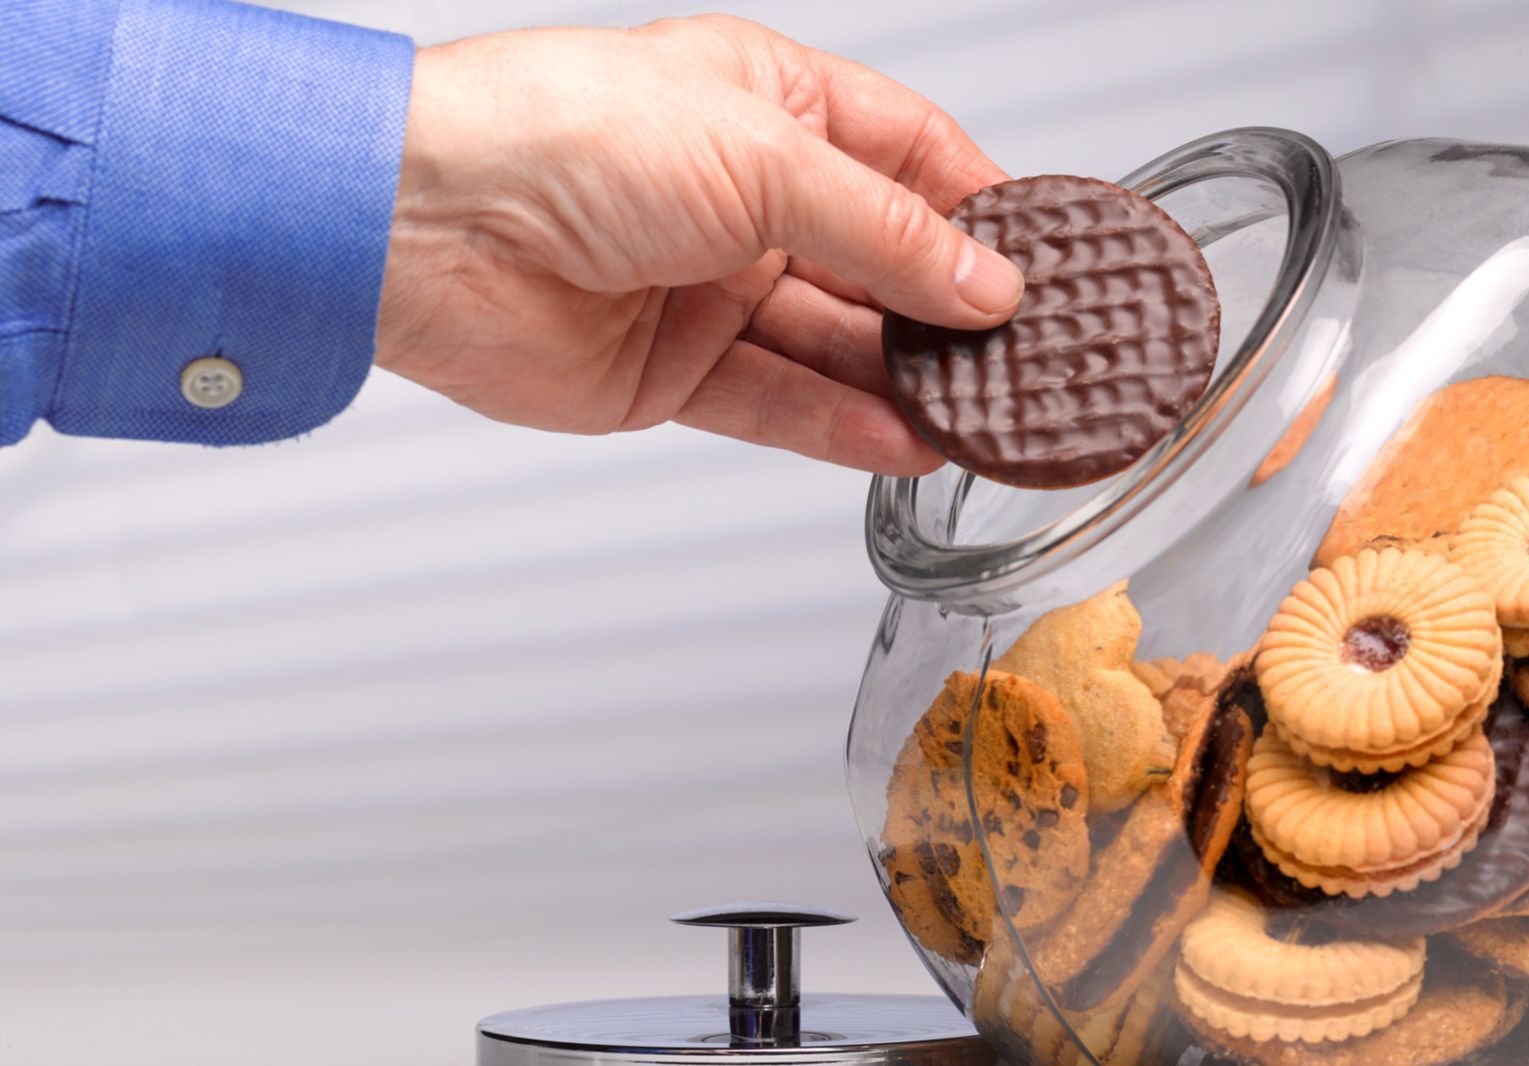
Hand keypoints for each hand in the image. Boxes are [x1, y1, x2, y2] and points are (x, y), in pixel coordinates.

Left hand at [373, 16, 1021, 474]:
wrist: (422, 227)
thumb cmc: (557, 133)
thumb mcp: (761, 158)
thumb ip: (884, 233)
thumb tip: (982, 281)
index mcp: (767, 100)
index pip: (909, 154)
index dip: (980, 206)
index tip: (1044, 258)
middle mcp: (742, 193)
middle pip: (880, 260)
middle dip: (951, 310)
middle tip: (1025, 355)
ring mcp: (708, 284)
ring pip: (837, 342)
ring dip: (907, 381)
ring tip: (981, 413)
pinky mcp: (672, 369)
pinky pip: (780, 401)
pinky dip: (843, 426)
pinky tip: (905, 441)